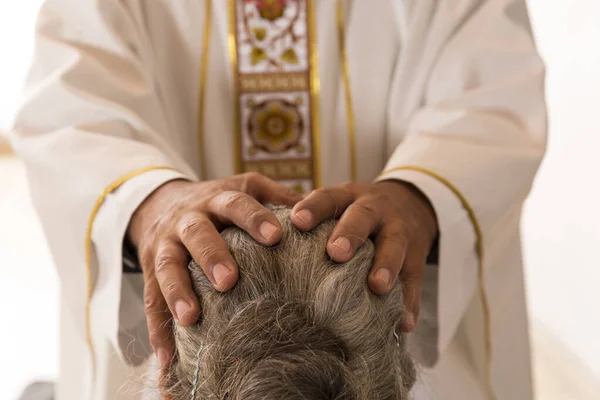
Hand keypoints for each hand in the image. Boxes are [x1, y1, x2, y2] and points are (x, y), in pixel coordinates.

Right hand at [127, 172, 301, 368]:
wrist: (161, 203)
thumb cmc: (217, 203)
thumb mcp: (245, 188)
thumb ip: (277, 196)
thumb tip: (317, 207)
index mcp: (217, 200)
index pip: (236, 204)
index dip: (254, 218)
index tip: (275, 236)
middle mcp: (188, 220)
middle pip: (197, 234)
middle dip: (212, 256)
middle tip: (229, 280)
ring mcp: (165, 245)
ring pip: (167, 267)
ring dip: (178, 292)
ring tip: (191, 318)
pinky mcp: (150, 271)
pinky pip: (151, 300)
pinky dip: (158, 329)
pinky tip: (169, 355)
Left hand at [290, 180, 437, 331]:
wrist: (410, 202)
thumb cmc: (357, 211)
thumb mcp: (340, 203)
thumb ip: (313, 219)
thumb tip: (265, 241)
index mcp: (348, 196)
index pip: (329, 198)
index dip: (314, 208)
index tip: (297, 221)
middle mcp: (374, 209)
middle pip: (363, 217)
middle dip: (350, 233)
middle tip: (336, 253)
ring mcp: (398, 230)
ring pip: (394, 245)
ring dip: (386, 265)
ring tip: (377, 286)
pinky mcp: (417, 254)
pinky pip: (415, 277)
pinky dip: (410, 300)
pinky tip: (403, 322)